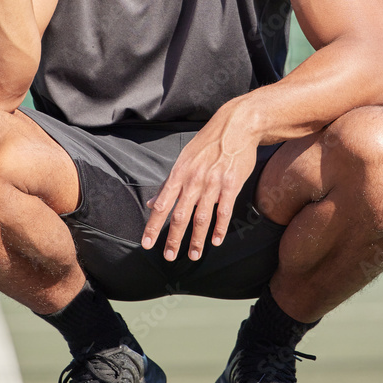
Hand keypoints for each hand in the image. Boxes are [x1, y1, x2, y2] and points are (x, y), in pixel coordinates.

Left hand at [141, 105, 259, 260]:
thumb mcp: (184, 158)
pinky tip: (216, 241)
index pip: (162, 204)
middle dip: (173, 238)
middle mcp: (194, 180)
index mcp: (179, 173)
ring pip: (202, 217)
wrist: (236, 126)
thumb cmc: (207, 143)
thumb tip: (151, 202)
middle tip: (168, 256)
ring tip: (193, 255)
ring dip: (196, 239)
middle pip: (180, 215)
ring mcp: (213, 183)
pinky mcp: (232, 185)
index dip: (153, 226)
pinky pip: (224, 211)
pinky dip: (220, 228)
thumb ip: (168, 183)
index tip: (147, 243)